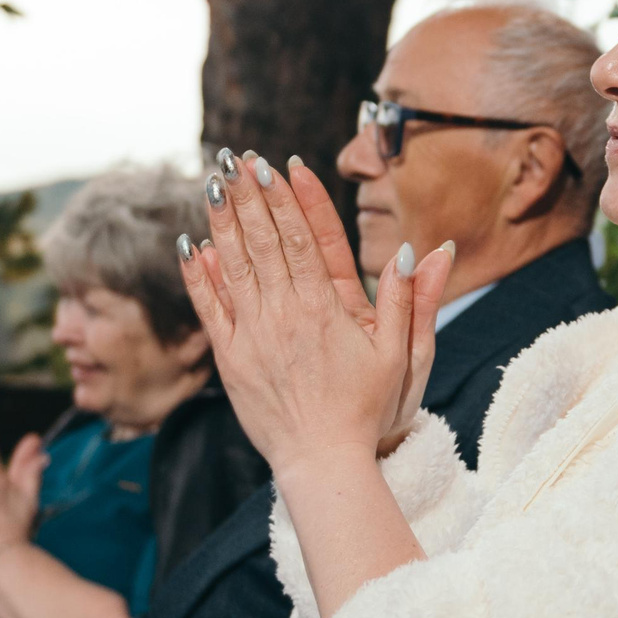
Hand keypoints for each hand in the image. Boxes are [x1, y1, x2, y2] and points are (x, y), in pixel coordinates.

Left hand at [178, 153, 453, 479]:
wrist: (323, 461)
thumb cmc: (367, 410)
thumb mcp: (402, 354)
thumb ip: (410, 299)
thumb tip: (426, 250)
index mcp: (328, 309)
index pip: (305, 238)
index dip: (290, 197)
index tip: (278, 164)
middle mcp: (287, 314)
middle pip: (266, 240)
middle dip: (250, 195)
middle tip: (236, 156)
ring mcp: (255, 334)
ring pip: (235, 264)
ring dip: (223, 220)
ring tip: (213, 181)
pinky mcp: (231, 357)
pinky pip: (210, 307)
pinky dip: (198, 274)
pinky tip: (191, 244)